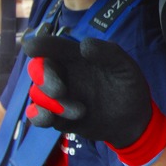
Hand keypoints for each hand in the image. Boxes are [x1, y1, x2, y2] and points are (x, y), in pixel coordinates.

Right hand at [22, 35, 152, 149]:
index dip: (40, 45)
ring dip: (53, 103)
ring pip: (38, 94)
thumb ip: (109, 53)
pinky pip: (38, 116)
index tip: (31, 48)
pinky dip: (38, 117)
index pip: (53, 47)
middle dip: (44, 78)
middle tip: (60, 90)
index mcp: (77, 58)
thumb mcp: (126, 67)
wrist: (134, 120)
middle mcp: (64, 75)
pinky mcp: (59, 118)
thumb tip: (84, 45)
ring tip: (81, 111)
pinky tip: (48, 118)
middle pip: (38, 70)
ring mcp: (60, 97)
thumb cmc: (129, 86)